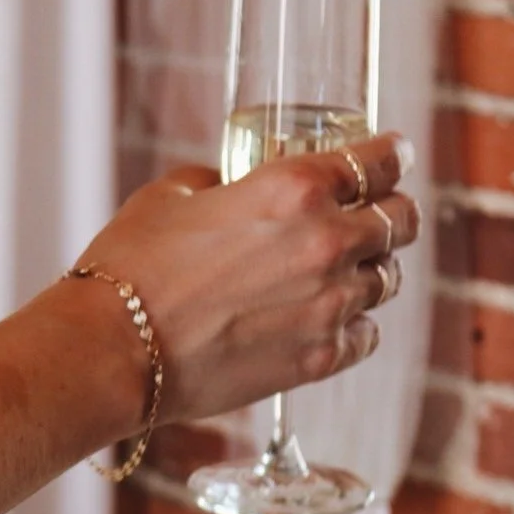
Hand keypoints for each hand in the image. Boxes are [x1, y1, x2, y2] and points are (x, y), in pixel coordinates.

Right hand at [74, 133, 418, 433]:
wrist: (113, 350)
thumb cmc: (130, 268)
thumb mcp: (171, 196)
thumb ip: (220, 181)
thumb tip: (233, 184)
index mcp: (294, 188)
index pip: (378, 161)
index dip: (393, 153)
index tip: (395, 154)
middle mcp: (326, 243)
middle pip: (401, 220)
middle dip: (395, 211)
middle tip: (381, 212)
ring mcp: (329, 305)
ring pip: (389, 279)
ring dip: (372, 269)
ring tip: (348, 270)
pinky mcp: (319, 359)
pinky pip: (366, 335)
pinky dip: (355, 324)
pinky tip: (330, 319)